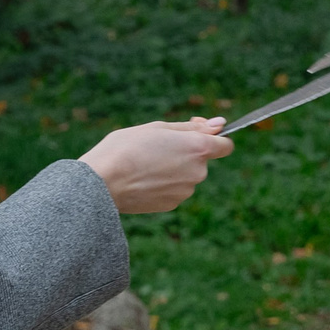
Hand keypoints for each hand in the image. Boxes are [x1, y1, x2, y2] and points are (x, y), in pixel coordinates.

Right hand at [79, 117, 234, 214]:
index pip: (226, 145)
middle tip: (157, 145)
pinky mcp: (171, 204)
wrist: (103, 182)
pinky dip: (163, 183)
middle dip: (185, 152)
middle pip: (202, 160)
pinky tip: (142, 178)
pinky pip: (174, 189)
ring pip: (186, 175)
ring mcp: (185, 191)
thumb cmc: (126, 147)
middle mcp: (198, 172)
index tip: (197, 134)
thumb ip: (192, 127)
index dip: (214, 138)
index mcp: (198, 148)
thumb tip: (219, 125)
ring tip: (144, 163)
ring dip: (173, 168)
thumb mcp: (157, 127)